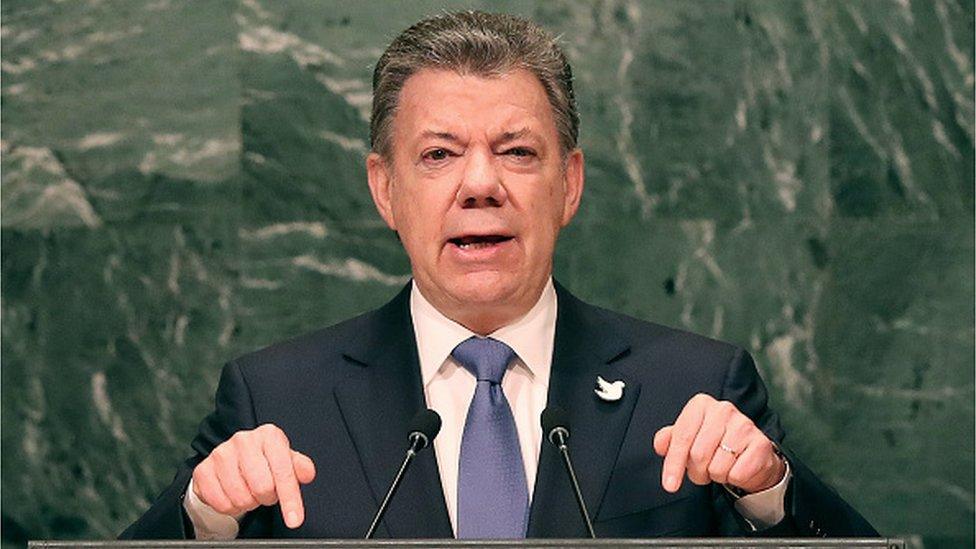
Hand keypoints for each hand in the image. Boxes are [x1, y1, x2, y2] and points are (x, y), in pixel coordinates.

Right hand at [192, 424, 315, 527]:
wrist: (233, 459)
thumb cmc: (264, 460)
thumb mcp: (286, 460)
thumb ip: (300, 467)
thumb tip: (307, 473)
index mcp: (269, 435)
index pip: (284, 471)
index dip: (291, 499)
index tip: (295, 520)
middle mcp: (243, 440)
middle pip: (262, 487)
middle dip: (268, 497)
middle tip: (266, 492)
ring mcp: (220, 454)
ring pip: (242, 498)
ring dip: (249, 502)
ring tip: (250, 491)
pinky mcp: (203, 470)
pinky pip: (222, 504)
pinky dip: (231, 507)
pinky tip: (234, 494)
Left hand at [653, 393, 784, 494]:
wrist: (751, 453)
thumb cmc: (715, 443)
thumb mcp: (689, 437)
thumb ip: (669, 439)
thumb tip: (660, 445)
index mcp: (701, 404)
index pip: (681, 437)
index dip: (673, 464)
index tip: (669, 485)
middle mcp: (723, 410)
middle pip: (698, 454)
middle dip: (697, 472)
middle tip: (702, 470)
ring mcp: (744, 425)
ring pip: (717, 467)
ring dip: (716, 475)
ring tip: (721, 465)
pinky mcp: (760, 444)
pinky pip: (736, 474)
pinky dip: (733, 478)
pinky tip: (736, 467)